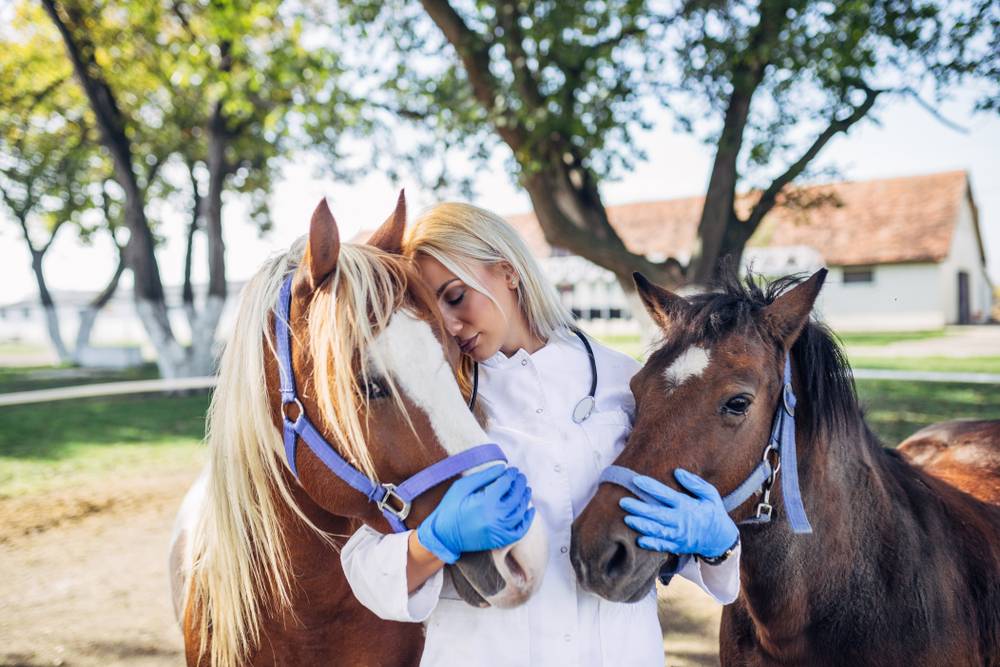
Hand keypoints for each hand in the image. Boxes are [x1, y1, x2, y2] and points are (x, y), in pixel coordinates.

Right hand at [416, 465, 534, 563]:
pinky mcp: (499, 540)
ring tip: (526, 489)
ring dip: (525, 498)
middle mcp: (495, 517)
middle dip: (520, 484)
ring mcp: (499, 530)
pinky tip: (530, 510)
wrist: (442, 536)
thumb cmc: (449, 508)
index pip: (506, 483)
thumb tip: (502, 468)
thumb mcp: (462, 487)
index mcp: (486, 502)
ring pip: (520, 512)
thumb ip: (484, 476)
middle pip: (516, 496)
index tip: (512, 470)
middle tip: (521, 477)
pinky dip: (527, 520)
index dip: (511, 475)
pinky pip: (519, 531)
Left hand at [619, 469, 738, 557]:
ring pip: (657, 531)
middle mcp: (681, 521)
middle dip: (639, 508)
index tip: (636, 480)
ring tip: (627, 519)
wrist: (720, 539)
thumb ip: (695, 483)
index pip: (666, 495)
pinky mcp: (677, 546)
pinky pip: (662, 546)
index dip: (651, 487)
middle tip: (622, 501)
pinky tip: (639, 540)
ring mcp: (678, 535)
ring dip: (642, 525)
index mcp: (687, 506)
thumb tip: (678, 472)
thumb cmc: (713, 512)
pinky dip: (651, 544)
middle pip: (657, 514)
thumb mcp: (710, 495)